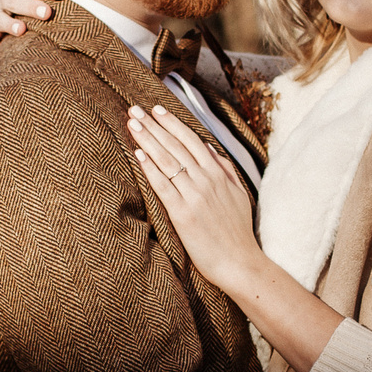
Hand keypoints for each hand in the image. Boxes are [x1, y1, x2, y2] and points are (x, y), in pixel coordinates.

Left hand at [127, 104, 261, 288]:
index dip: (172, 123)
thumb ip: (224, 169)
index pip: (191, 140)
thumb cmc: (237, 231)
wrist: (239, 262)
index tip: (156, 109)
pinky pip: (163, 186)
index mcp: (218, 174)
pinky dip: (150, 169)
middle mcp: (206, 180)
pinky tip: (138, 154)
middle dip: (153, 125)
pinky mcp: (184, 214)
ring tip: (132, 124)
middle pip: (175, 146)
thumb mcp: (238, 194)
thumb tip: (209, 148)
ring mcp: (194, 196)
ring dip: (148, 140)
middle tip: (134, 109)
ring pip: (167, 161)